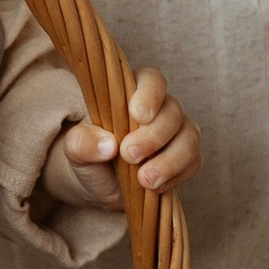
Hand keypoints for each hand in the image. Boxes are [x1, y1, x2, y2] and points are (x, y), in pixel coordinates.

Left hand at [49, 68, 197, 209]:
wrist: (99, 183)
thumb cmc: (89, 154)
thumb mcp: (75, 148)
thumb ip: (83, 142)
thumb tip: (107, 145)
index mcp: (133, 92)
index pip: (152, 81)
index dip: (150, 95)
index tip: (138, 115)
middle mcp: (161, 108)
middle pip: (172, 112)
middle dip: (153, 136)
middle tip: (129, 155)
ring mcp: (177, 132)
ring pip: (189, 137)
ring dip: (169, 160)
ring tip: (145, 180)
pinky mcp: (185, 158)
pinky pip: (193, 162)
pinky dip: (177, 176)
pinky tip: (155, 187)